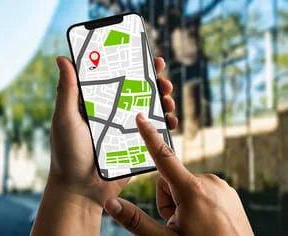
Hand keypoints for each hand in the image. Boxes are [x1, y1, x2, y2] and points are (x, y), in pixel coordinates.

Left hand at [49, 56, 177, 206]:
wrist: (80, 191)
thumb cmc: (67, 154)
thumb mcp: (65, 119)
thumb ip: (66, 90)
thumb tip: (61, 58)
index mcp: (91, 103)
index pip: (111, 76)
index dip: (127, 63)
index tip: (141, 52)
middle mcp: (108, 113)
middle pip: (134, 89)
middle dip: (151, 80)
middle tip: (161, 76)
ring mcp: (122, 129)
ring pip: (146, 108)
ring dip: (161, 99)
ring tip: (168, 98)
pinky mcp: (133, 145)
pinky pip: (152, 130)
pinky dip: (164, 123)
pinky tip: (171, 120)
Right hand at [104, 113, 252, 235]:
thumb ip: (135, 220)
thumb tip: (110, 203)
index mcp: (191, 189)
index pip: (163, 157)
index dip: (149, 135)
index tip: (141, 116)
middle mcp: (209, 182)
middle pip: (171, 181)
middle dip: (168, 200)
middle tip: (176, 225)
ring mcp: (222, 188)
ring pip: (187, 188)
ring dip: (183, 205)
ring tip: (193, 228)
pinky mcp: (231, 196)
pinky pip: (204, 193)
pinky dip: (199, 206)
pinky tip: (206, 226)